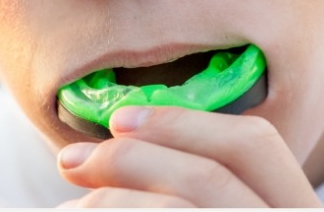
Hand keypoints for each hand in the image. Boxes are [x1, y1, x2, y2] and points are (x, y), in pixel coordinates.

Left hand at [57, 106, 322, 207]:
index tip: (119, 120)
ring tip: (70, 209)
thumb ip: (188, 188)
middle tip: (69, 160)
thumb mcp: (212, 210)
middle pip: (210, 175)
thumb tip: (116, 145)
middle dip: (131, 158)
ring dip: (110, 201)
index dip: (184, 123)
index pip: (254, 145)